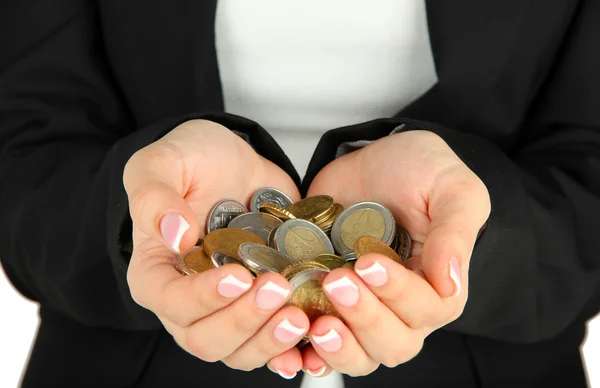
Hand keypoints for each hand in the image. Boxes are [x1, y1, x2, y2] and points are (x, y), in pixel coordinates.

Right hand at [123, 119, 307, 375]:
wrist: (235, 163)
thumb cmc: (191, 162)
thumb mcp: (161, 164)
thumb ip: (155, 197)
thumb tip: (174, 236)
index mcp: (157, 273)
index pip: (171, 302)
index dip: (202, 297)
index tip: (237, 275)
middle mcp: (188, 302)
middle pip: (207, 338)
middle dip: (245, 320)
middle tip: (278, 288)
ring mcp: (226, 309)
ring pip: (241, 350)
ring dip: (270, 339)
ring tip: (300, 314)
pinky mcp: (260, 307)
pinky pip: (272, 345)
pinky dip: (292, 348)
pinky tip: (312, 338)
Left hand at [281, 130, 489, 376]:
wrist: (373, 162)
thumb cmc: (421, 172)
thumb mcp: (452, 189)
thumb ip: (454, 233)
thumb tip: (450, 283)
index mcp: (438, 286)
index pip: (426, 310)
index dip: (398, 293)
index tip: (369, 262)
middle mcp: (402, 308)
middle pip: (392, 344)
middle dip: (364, 318)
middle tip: (336, 281)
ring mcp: (363, 310)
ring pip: (359, 355)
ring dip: (338, 346)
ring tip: (314, 322)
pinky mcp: (328, 303)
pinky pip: (319, 346)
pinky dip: (307, 352)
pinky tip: (293, 344)